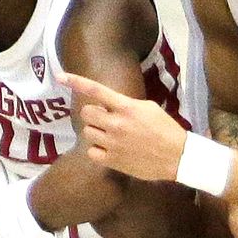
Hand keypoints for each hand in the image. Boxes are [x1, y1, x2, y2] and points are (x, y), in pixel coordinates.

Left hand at [59, 67, 190, 182]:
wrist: (177, 156)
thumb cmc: (165, 129)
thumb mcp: (148, 107)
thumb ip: (125, 104)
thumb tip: (110, 103)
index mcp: (126, 107)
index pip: (96, 90)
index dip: (75, 81)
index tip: (60, 76)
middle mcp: (116, 124)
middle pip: (86, 113)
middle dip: (93, 114)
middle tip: (104, 119)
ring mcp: (113, 143)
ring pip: (87, 132)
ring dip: (95, 132)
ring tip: (109, 135)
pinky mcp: (113, 161)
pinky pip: (91, 152)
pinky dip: (97, 150)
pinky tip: (109, 150)